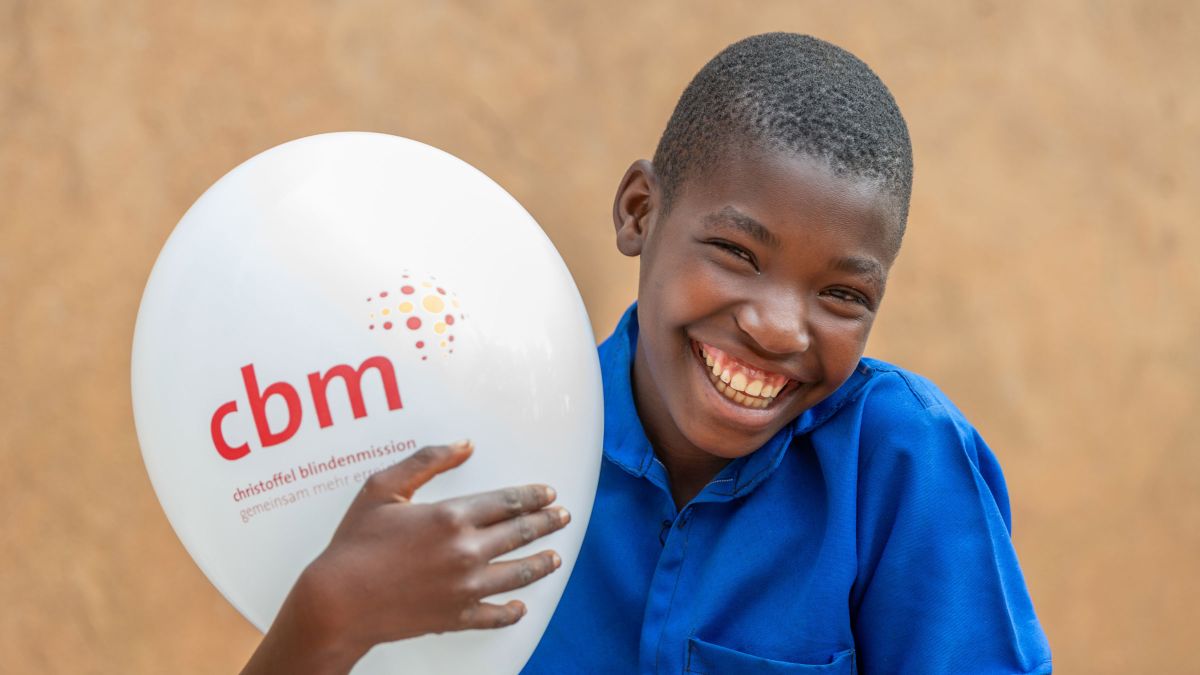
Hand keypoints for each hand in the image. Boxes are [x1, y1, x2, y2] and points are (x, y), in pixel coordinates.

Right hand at [241, 440, 569, 674]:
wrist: (337, 601)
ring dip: (540, 563)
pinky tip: (520, 606)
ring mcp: (464, 587)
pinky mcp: (455, 616)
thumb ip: (426, 462)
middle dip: (546, 523)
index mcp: (451, 517)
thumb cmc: (354, 543)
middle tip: (562, 517)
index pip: (507, 502)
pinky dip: (511, 611)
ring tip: (555, 556)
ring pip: (517, 573)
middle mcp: (466, 552)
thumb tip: (463, 445)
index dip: (532, 497)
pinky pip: (494, 615)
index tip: (548, 494)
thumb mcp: (383, 488)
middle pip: (520, 533)